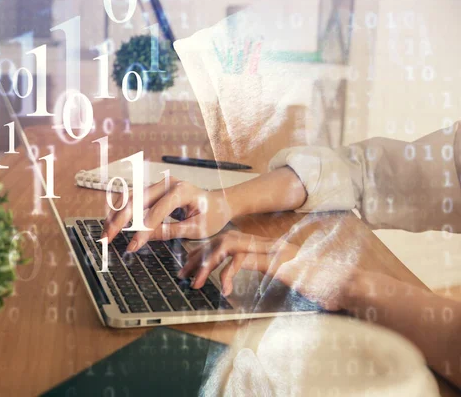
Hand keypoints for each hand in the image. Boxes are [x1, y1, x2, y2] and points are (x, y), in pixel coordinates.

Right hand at [103, 177, 231, 251]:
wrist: (219, 203)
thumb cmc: (212, 216)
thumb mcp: (196, 229)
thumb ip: (170, 231)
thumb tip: (143, 237)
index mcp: (181, 191)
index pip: (156, 211)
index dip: (142, 230)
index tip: (132, 246)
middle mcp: (167, 183)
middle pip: (137, 199)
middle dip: (120, 220)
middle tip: (107, 238)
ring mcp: (159, 184)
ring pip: (130, 196)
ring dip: (116, 214)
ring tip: (106, 233)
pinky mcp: (154, 189)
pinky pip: (133, 197)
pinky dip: (121, 210)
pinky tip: (112, 224)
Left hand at [178, 230, 357, 310]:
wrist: (345, 285)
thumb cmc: (317, 286)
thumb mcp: (283, 280)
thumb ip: (263, 274)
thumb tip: (240, 281)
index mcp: (264, 247)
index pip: (226, 242)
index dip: (204, 253)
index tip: (189, 268)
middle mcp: (265, 244)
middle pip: (221, 239)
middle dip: (197, 256)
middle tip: (183, 275)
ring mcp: (270, 249)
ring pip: (227, 244)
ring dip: (207, 263)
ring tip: (196, 283)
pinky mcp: (275, 260)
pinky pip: (242, 260)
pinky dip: (228, 274)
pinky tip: (223, 290)